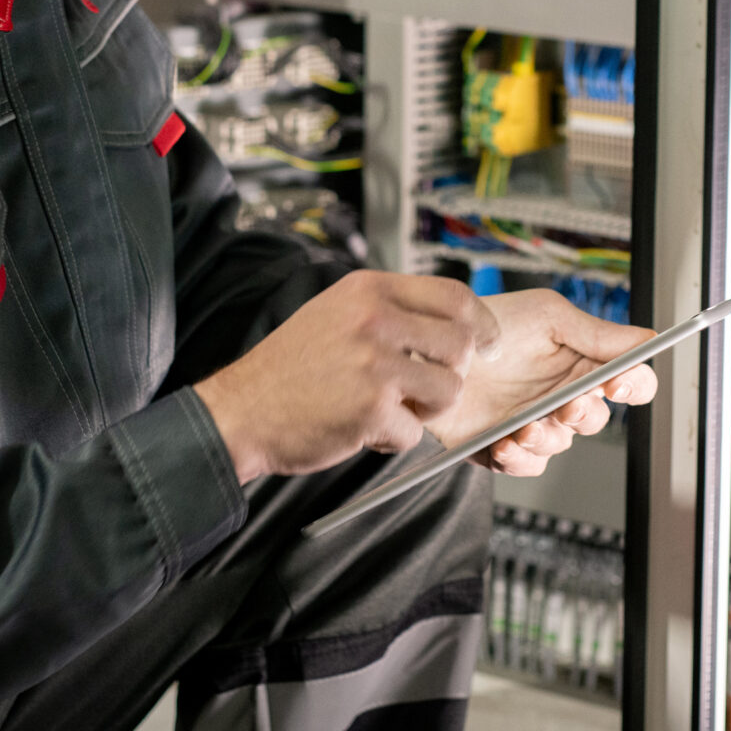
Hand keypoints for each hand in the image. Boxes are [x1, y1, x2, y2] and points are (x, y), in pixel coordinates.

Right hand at [195, 271, 497, 482]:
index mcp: (369, 291)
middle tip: (425, 388)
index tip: (488, 344)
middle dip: (453, 374)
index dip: (481, 324)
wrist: (241, 410)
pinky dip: (392, 440)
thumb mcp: (338, 314)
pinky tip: (362, 429)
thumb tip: (456, 324)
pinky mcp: (371, 409)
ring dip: (427, 410)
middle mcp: (375, 321)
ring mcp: (374, 365)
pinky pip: (413, 432)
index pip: (454, 297)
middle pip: (461, 345)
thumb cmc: (291, 368)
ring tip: (390, 409)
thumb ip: (390, 311)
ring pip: (448, 390)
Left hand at [437, 288, 661, 476]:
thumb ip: (599, 333)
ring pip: (561, 445)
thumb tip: (648, 340)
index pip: (630, 382)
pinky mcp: (503, 446)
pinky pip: (528, 465)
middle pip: (597, 420)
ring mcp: (534, 423)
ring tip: (524, 425)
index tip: (616, 383)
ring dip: (548, 438)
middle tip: (566, 404)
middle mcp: (562, 396)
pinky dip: (520, 458)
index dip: (633, 386)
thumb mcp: (548, 316)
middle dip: (584, 415)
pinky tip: (505, 442)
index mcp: (582, 363)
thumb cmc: (489, 325)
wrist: (431, 348)